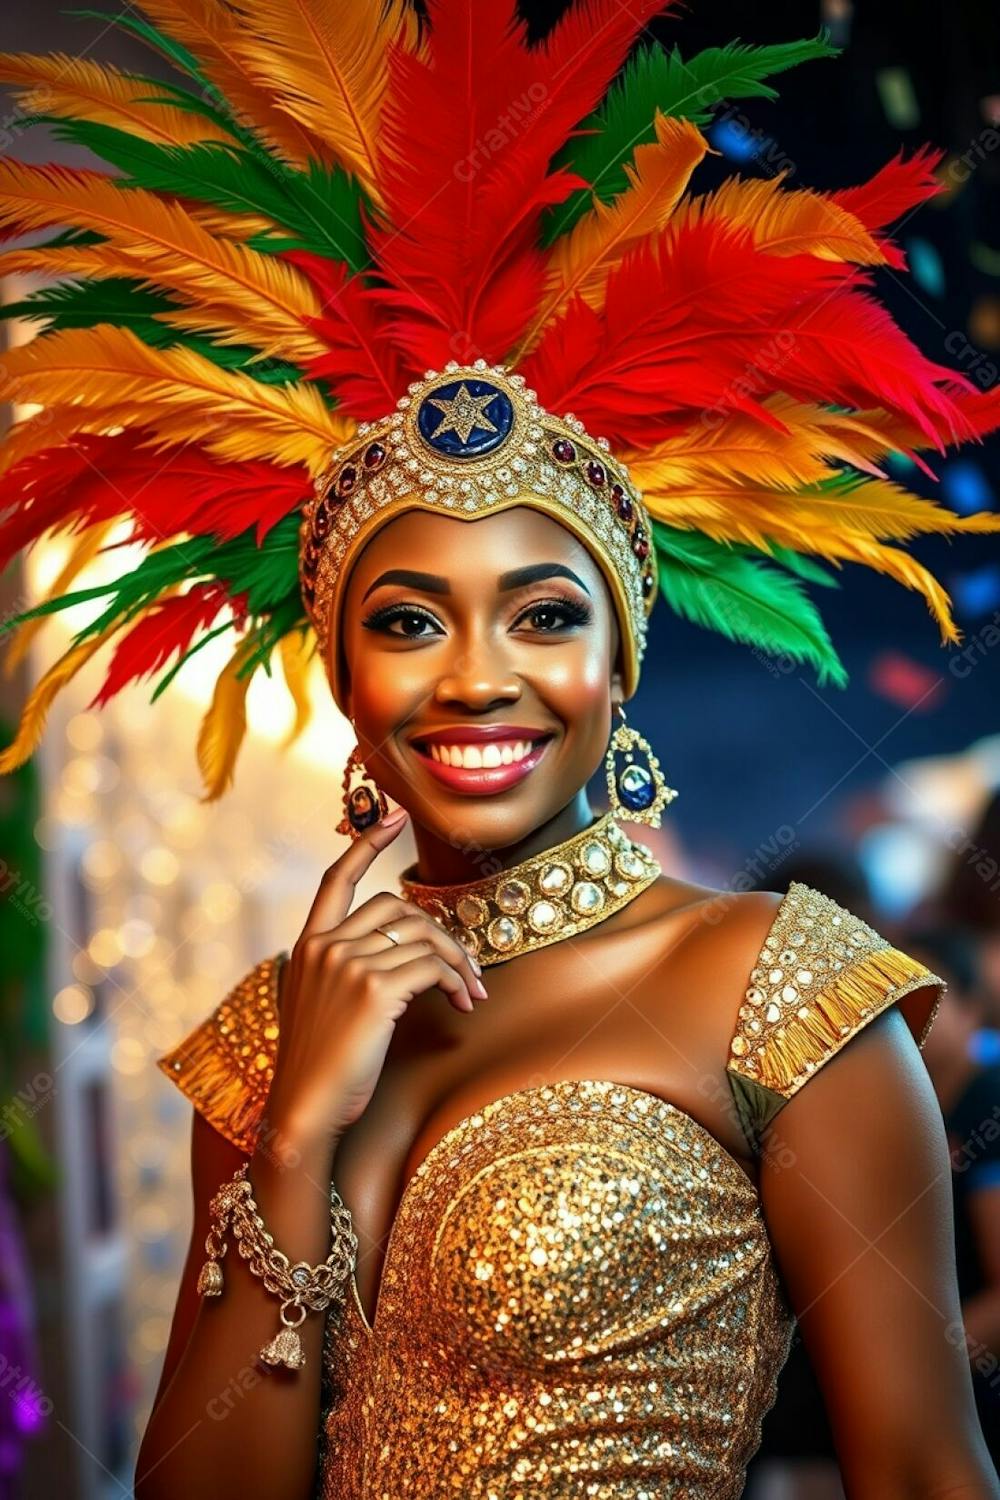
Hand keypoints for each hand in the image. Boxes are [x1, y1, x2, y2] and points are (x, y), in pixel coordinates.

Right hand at [262, 809, 486, 1152]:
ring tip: (472, 991)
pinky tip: (463, 1003)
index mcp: (308, 945)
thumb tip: (403, 953)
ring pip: (424, 937)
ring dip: (459, 962)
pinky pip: (433, 967)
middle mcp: (325, 946)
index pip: (335, 878)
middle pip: (399, 908)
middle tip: (468, 969)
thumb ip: (344, 970)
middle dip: (442, 934)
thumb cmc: (322, 1068)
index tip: (394, 816)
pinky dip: (457, 981)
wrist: (305, 1111)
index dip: (366, 842)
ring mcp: (347, 965)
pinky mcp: (374, 990)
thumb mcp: (321, 1006)